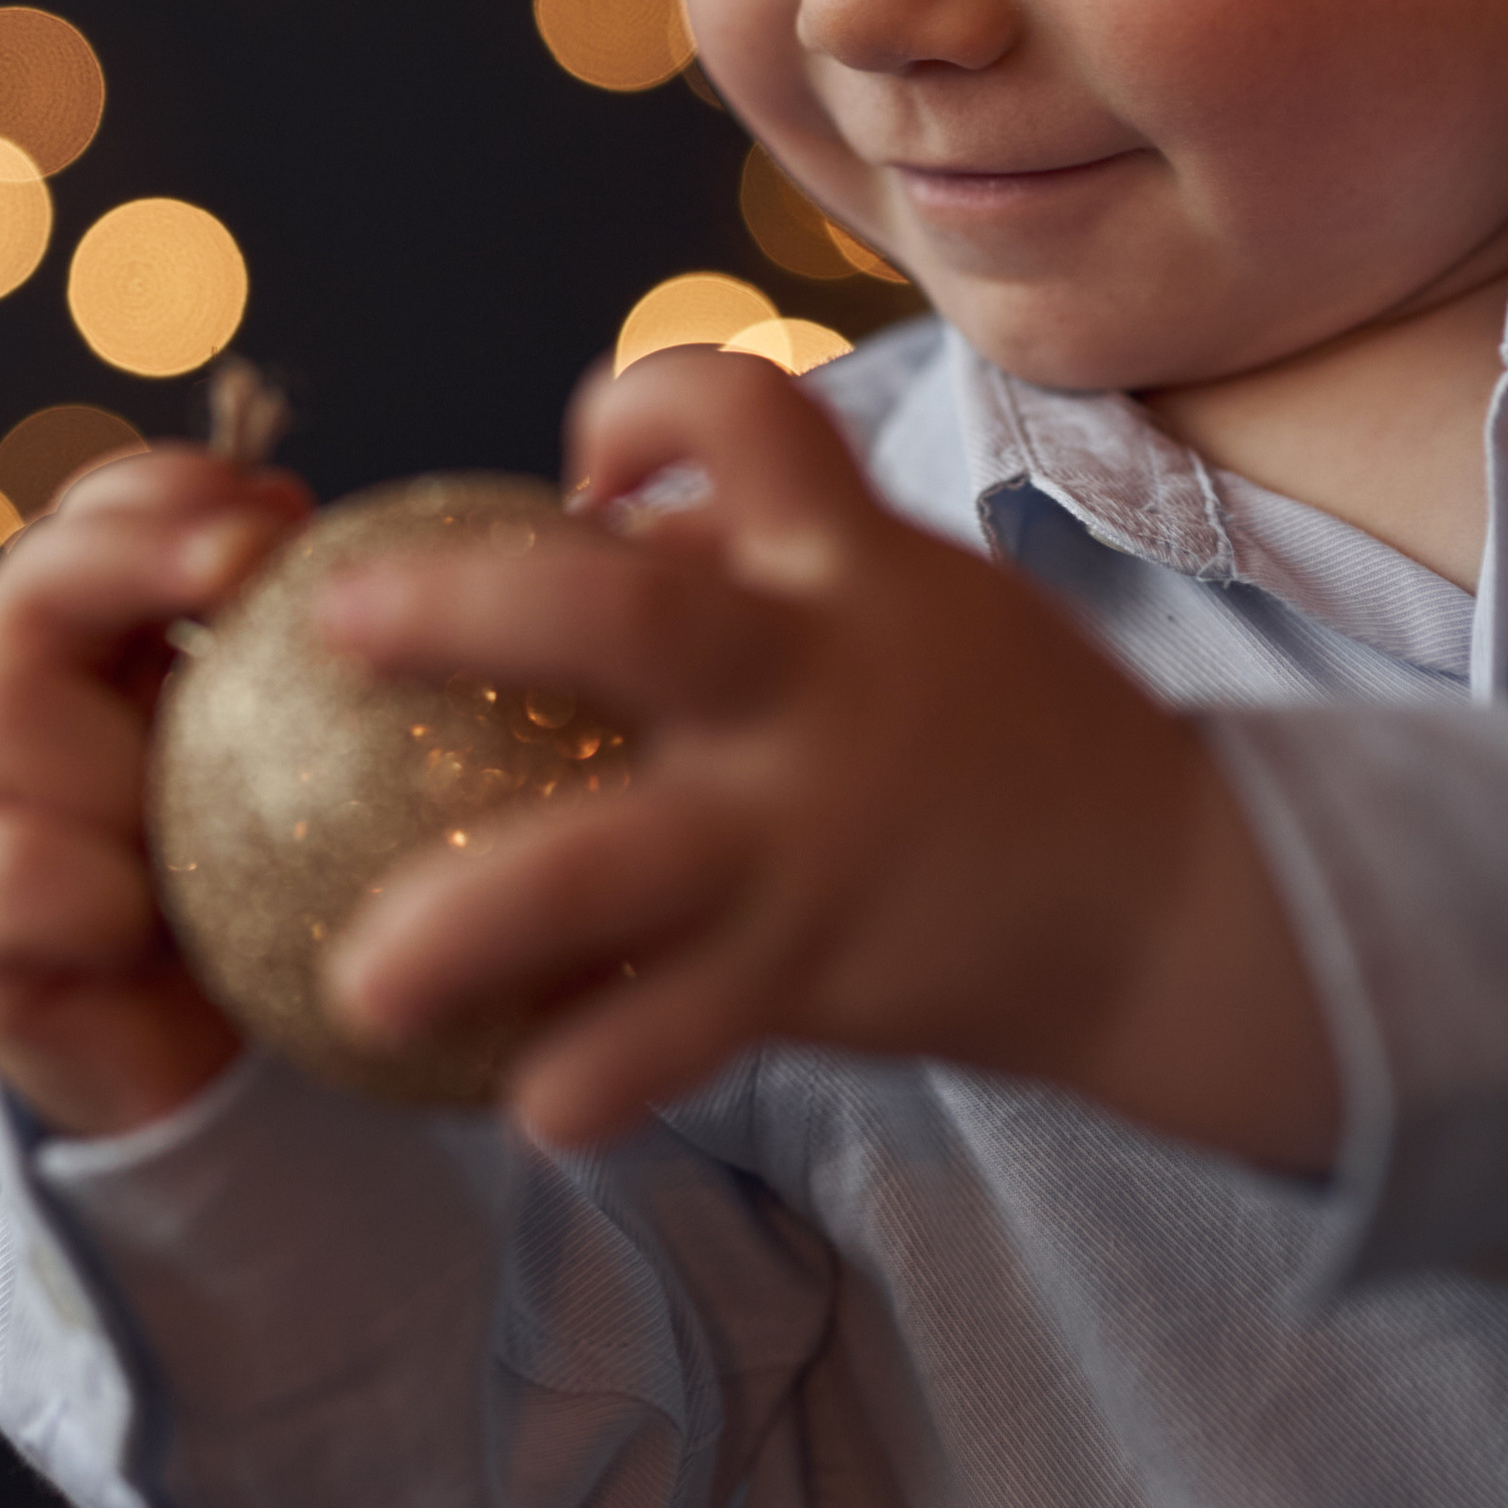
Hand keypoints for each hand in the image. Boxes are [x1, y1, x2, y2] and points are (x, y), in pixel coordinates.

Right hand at [0, 444, 309, 1136]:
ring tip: (189, 810)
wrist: (215, 1074)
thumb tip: (442, 563)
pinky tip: (140, 917)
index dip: (173, 491)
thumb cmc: (284, 890)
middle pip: (32, 582)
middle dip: (131, 553)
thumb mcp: (319, 761)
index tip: (287, 508)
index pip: (103, 516)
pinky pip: (7, 877)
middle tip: (244, 561)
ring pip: (2, 721)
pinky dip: (83, 889)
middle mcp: (16, 700)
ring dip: (112, 756)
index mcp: (99, 641)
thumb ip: (339, 667)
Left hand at [317, 353, 1338, 1164]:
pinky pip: (671, 1035)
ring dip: (466, 921)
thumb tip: (590, 539)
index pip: (743, 410)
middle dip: (462, 612)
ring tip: (358, 977)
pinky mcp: (814, 971)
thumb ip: (763, 572)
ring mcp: (807, 836)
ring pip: (604, 871)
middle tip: (335, 625)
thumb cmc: (1012, 730)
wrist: (1173, 903)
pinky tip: (524, 1102)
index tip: (580, 465)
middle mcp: (816, 685)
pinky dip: (592, 1074)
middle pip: (622, 622)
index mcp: (848, 564)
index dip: (642, 405)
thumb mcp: (913, 604)